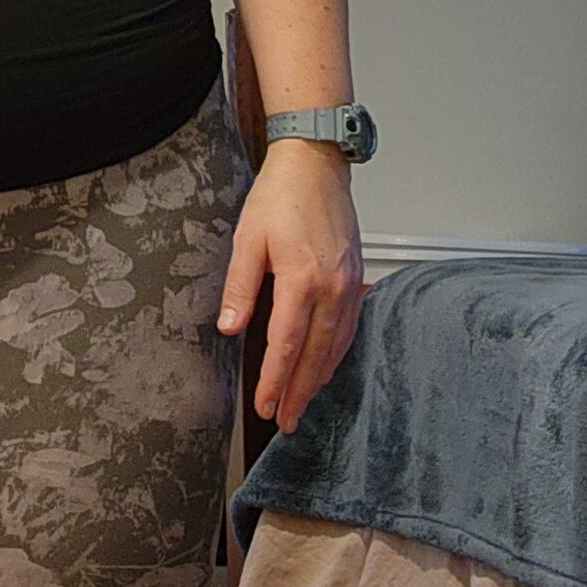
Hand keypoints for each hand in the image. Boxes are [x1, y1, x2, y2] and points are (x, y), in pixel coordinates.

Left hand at [216, 141, 364, 433]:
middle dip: (300, 392)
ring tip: (304, 402)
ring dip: (319, 378)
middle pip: (316, 355)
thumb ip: (241, 287)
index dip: (276, 381)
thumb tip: (231, 328)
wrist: (316, 164)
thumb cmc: (280, 196)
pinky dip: (337, 353)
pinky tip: (326, 366)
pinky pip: (349, 327)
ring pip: (337, 346)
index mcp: (302, 280)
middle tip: (287, 421)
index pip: (286, 345)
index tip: (266, 407)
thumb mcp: (248, 240)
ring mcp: (349, 284)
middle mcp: (332, 288)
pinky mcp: (356, 278)